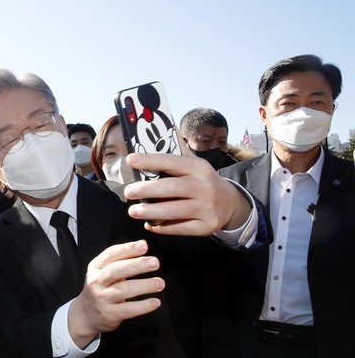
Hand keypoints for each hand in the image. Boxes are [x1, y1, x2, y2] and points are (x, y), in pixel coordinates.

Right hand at [68, 240, 163, 347]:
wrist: (85, 314)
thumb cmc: (101, 288)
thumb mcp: (103, 271)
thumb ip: (120, 260)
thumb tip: (143, 246)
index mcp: (95, 267)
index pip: (110, 254)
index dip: (127, 249)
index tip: (144, 245)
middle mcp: (96, 282)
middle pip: (115, 271)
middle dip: (136, 265)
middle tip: (155, 263)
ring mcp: (102, 299)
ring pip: (123, 290)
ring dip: (144, 286)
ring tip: (160, 283)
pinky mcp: (109, 314)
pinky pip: (128, 310)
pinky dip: (143, 306)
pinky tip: (155, 302)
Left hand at [124, 152, 249, 235]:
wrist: (230, 203)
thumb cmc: (202, 181)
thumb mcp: (194, 164)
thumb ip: (177, 151)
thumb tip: (160, 128)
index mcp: (199, 168)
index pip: (172, 162)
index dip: (150, 160)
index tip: (131, 160)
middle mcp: (205, 187)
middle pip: (172, 188)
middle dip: (147, 190)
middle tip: (128, 192)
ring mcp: (206, 208)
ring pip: (174, 211)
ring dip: (151, 212)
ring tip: (133, 211)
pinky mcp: (205, 226)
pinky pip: (180, 229)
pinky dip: (162, 228)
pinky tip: (149, 224)